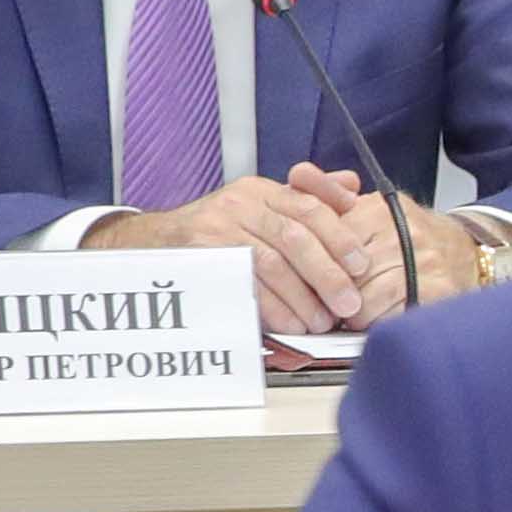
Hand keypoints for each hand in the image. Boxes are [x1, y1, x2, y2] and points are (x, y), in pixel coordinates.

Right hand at [87, 177, 388, 328]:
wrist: (150, 244)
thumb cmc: (215, 232)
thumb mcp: (257, 206)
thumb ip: (304, 200)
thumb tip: (352, 186)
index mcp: (259, 191)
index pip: (308, 207)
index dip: (339, 237)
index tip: (360, 265)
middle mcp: (238, 205)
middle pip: (294, 238)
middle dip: (328, 274)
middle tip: (349, 303)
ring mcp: (215, 230)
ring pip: (271, 265)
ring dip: (302, 299)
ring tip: (322, 322)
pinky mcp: (199, 258)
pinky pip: (244, 286)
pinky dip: (272, 309)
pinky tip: (290, 324)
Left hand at [286, 165, 485, 321]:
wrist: (463, 251)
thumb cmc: (406, 235)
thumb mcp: (366, 207)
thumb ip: (327, 193)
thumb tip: (297, 175)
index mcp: (377, 210)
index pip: (327, 247)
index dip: (318, 270)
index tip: (316, 279)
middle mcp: (402, 232)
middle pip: (343, 278)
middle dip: (333, 296)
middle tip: (333, 301)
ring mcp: (424, 261)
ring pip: (364, 302)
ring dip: (355, 315)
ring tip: (357, 311)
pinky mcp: (439, 289)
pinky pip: (392, 317)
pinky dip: (380, 323)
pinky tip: (381, 316)